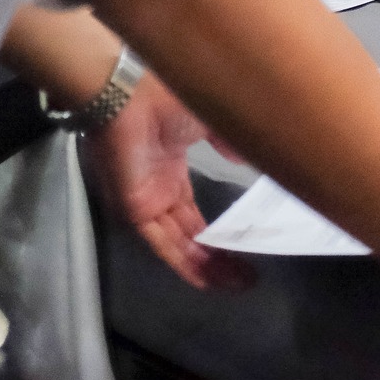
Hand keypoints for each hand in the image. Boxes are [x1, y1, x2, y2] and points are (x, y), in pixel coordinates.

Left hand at [81, 72, 251, 290]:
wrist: (129, 96)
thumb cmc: (166, 100)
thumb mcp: (209, 121)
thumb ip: (229, 142)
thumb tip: (250, 159)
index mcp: (169, 170)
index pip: (194, 212)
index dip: (218, 229)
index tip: (246, 240)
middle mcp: (157, 192)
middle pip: (189, 234)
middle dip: (217, 256)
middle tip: (248, 272)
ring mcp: (147, 204)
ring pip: (179, 245)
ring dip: (207, 267)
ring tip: (238, 283)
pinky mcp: (138, 212)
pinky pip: (164, 245)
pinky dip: (187, 264)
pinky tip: (211, 278)